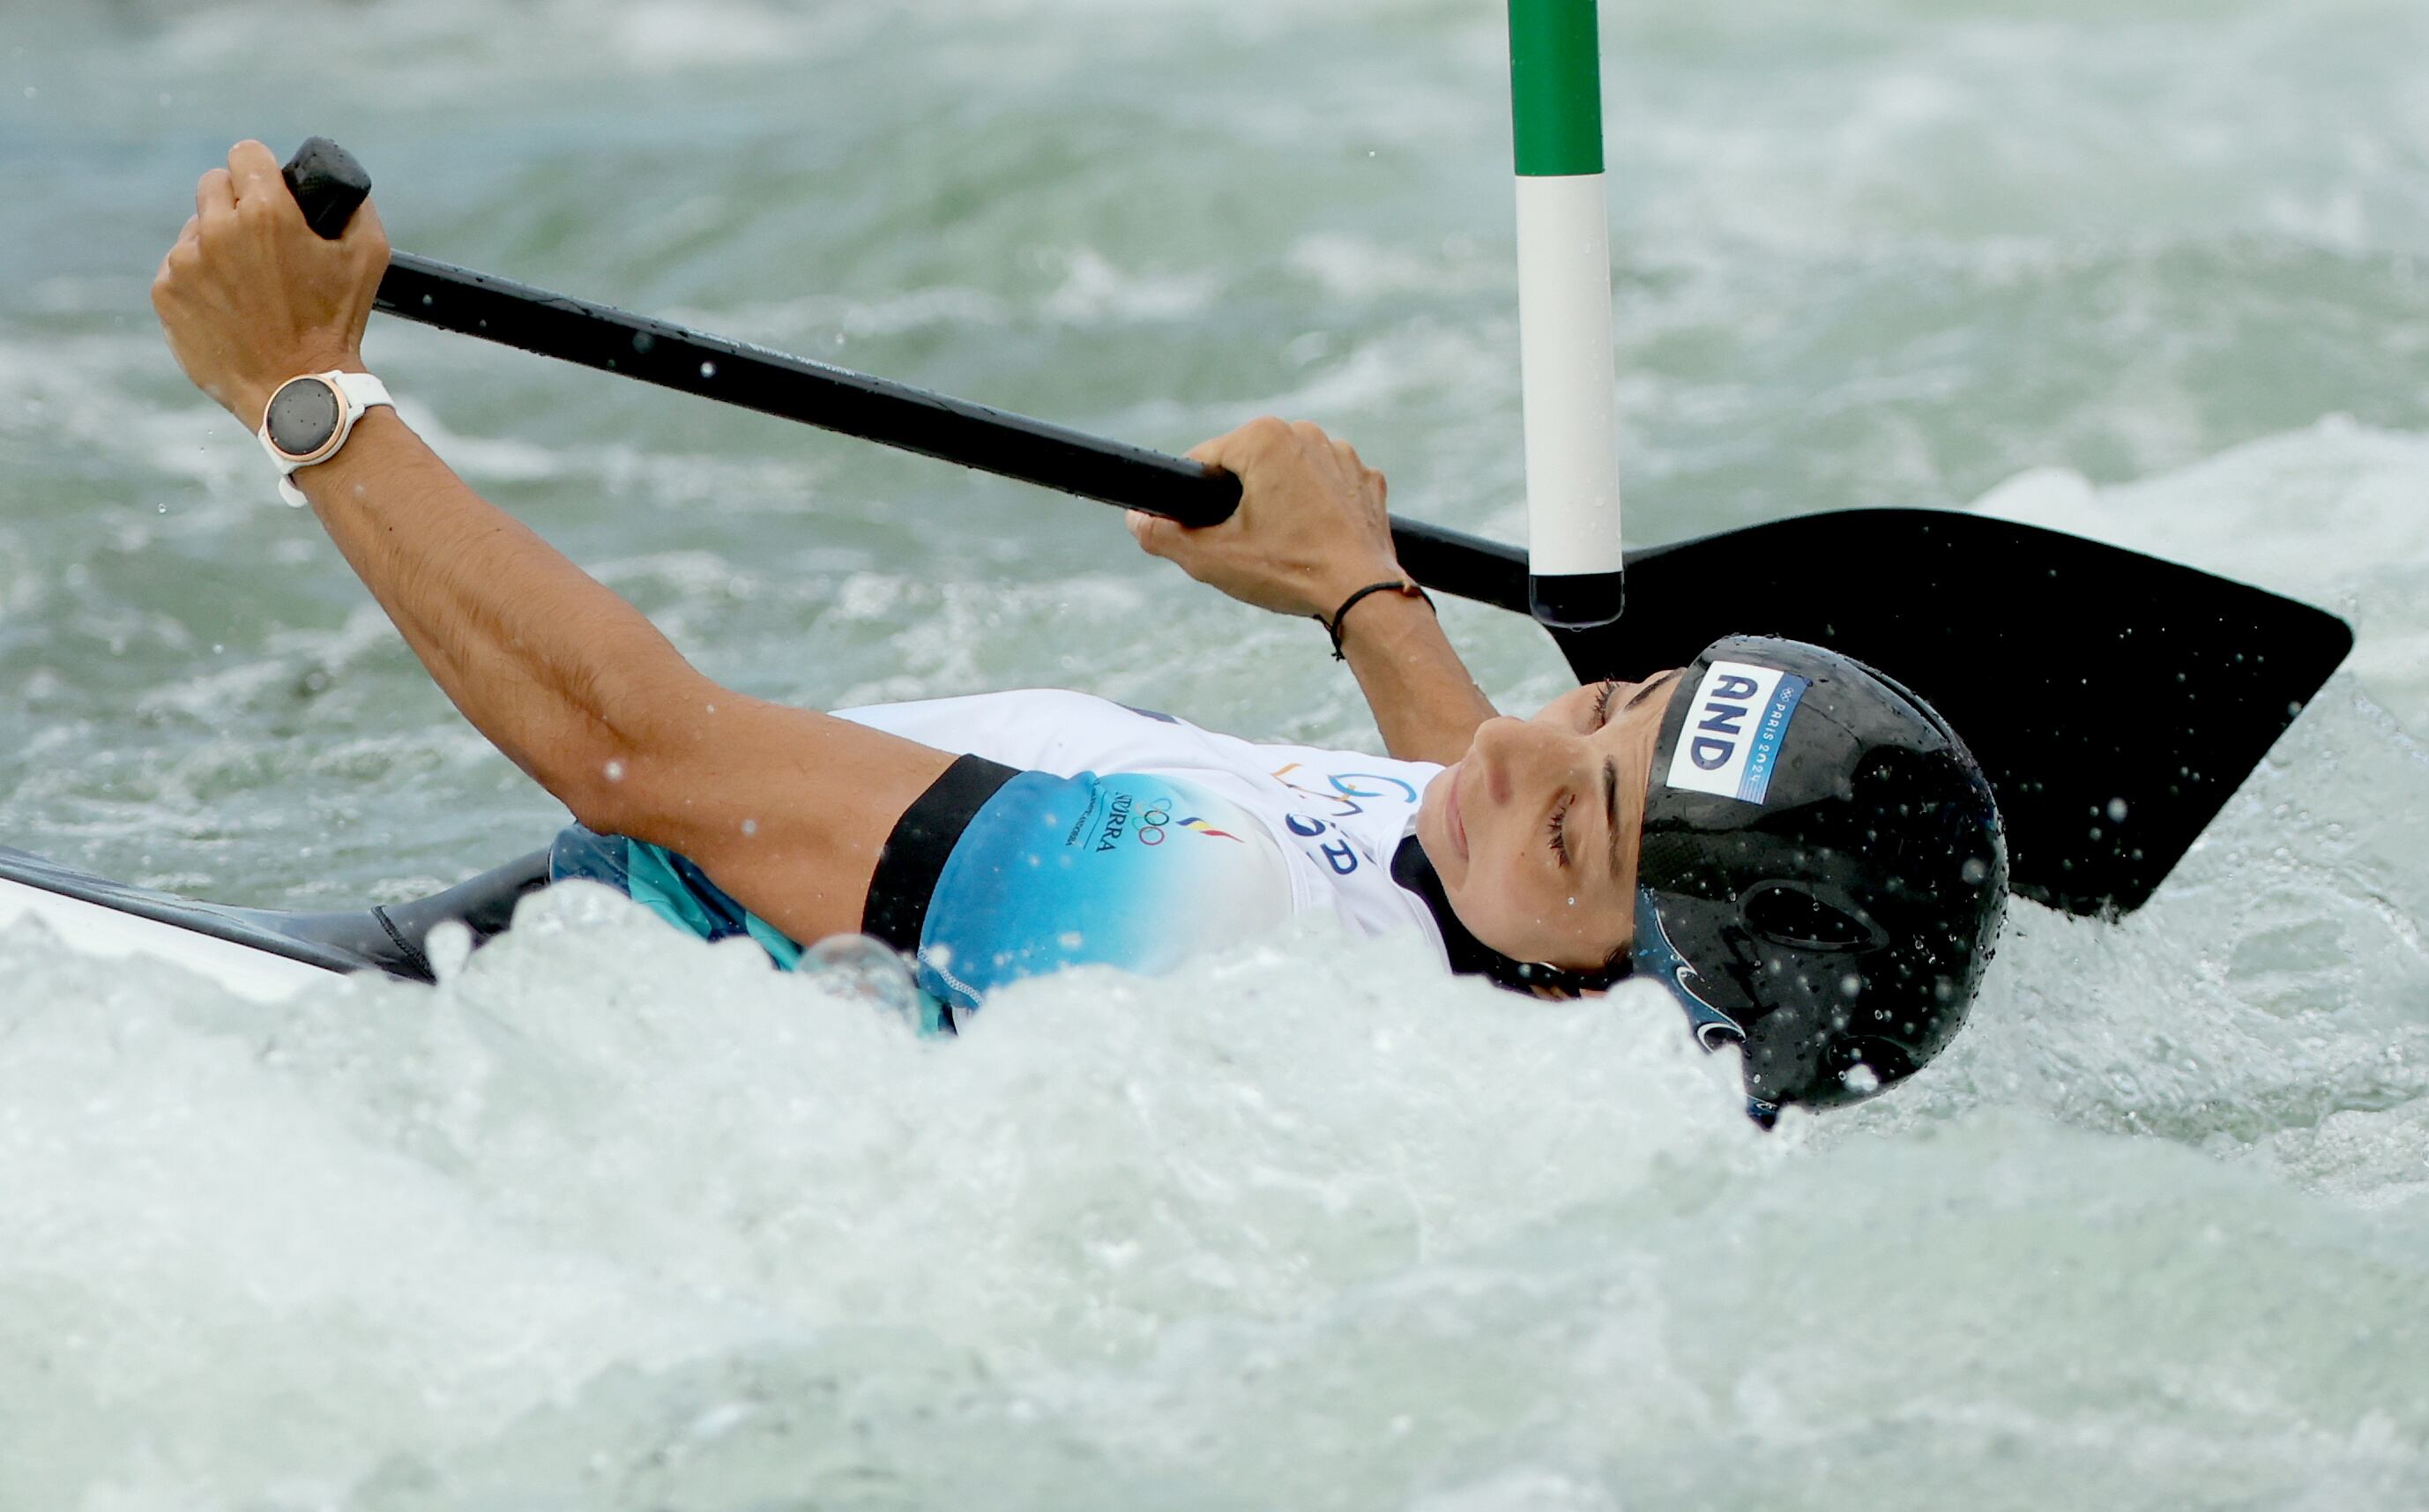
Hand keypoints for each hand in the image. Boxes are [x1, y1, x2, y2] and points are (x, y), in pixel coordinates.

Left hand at [151, 139, 389, 425]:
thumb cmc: (336, 325)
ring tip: (249, 285)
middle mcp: (217, 230)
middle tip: (261, 240)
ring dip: (217, 244)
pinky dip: (200, 280)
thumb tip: (337, 187)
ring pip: (195, 229)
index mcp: (265, 213)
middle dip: (236, 202)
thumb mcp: (369, 257)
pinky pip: (178, 268)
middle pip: (213, 184)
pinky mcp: (166, 293)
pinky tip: (229, 306)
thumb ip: (353, 206)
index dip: (262, 171)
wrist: (297, 391)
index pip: (245, 154)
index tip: (269, 189)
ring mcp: (185, 263)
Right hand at [1126, 416, 1402, 620]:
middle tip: (1246, 546)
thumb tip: (1137, 519)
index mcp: (1264, 438)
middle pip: (1248, 466)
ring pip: (1288, 476)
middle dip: (1239, 501)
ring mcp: (1343, 455)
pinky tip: (1315, 542)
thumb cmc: (1289, 571)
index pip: (1205, 460)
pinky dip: (1317, 512)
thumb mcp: (1210, 558)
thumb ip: (1162, 534)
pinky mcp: (1367, 481)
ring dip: (1279, 504)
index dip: (1195, 499)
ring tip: (1283, 547)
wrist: (1364, 596)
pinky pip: (1327, 490)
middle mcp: (1306, 433)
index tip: (1204, 532)